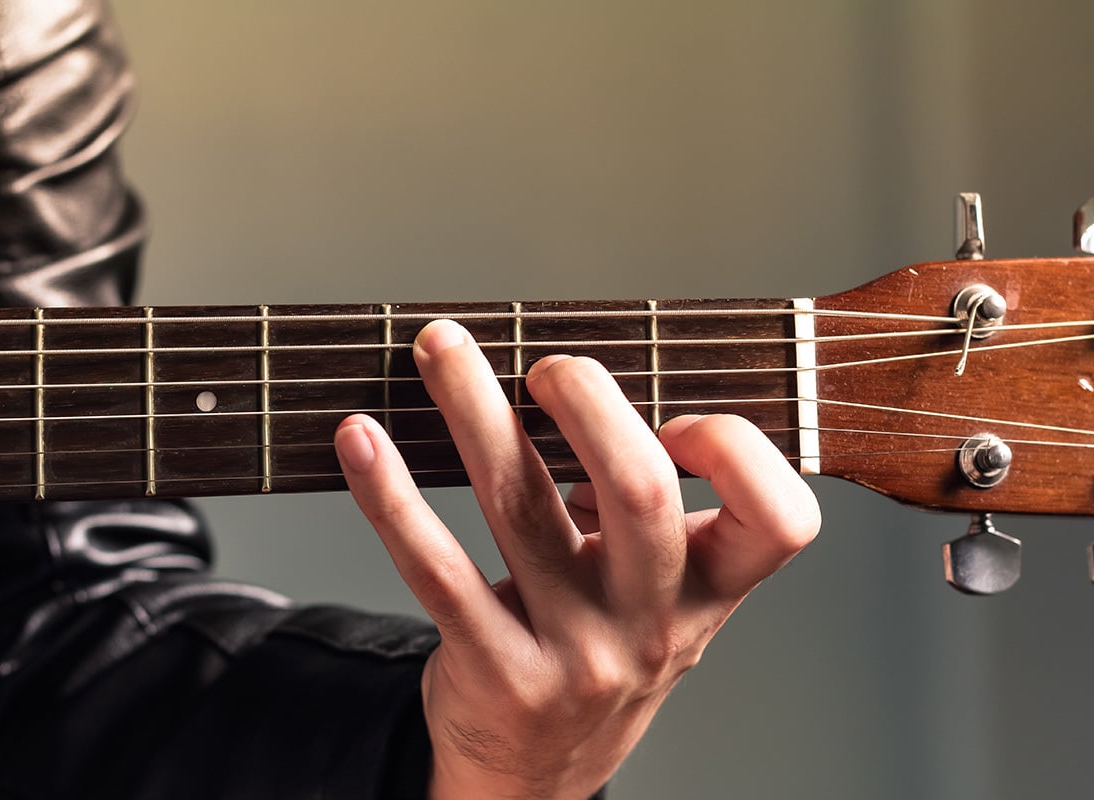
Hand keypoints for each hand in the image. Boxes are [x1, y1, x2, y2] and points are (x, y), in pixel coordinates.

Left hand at [334, 320, 819, 798]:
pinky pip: (435, 567)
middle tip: (544, 366)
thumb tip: (585, 395)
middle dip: (588, 398)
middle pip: (640, 488)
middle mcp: (651, 626)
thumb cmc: (602, 655)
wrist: (538, 773)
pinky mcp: (496, 670)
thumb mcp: (659, 599)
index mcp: (707, 594)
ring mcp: (575, 654)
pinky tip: (360, 440)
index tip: (673, 420)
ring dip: (472, 406)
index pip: (778, 518)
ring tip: (440, 350)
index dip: (733, 451)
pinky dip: (390, 493)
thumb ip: (654, 515)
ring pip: (520, 504)